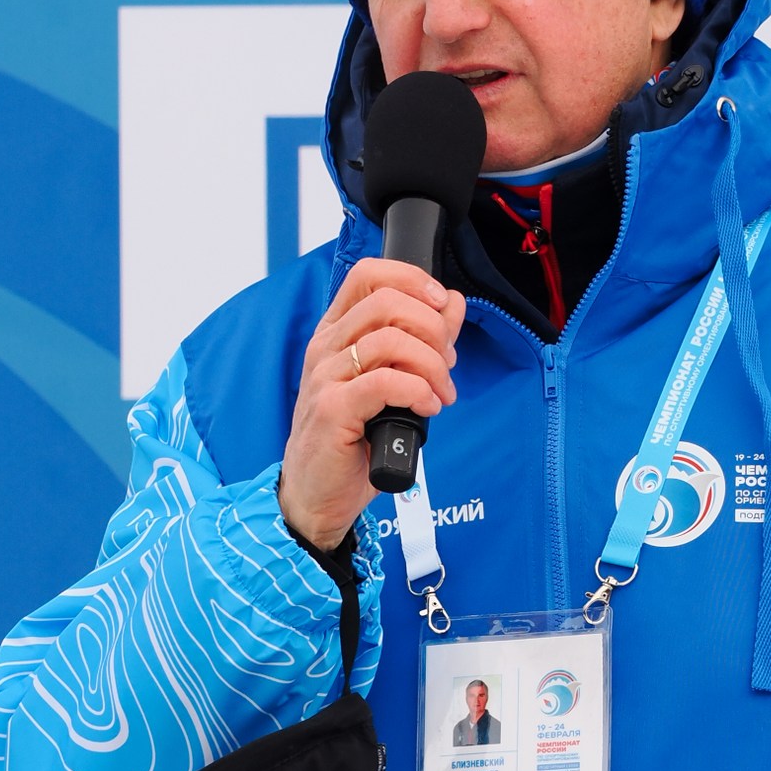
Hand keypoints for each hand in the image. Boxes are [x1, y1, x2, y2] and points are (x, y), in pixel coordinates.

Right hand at [279, 259, 465, 550]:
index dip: (411, 279)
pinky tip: (428, 408)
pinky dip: (419, 390)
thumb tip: (452, 303)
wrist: (318, 495)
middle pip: (386, 302)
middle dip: (432, 329)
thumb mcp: (393, 383)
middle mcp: (325, 347)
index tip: (440, 305)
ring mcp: (325, 376)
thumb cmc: (353, 442)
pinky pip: (386, 381)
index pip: (368, 275)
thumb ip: (422, 340)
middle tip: (447, 364)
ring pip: (390, 340)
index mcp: (336, 333)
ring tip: (440, 393)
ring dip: (431, 365)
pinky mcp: (333, 409)